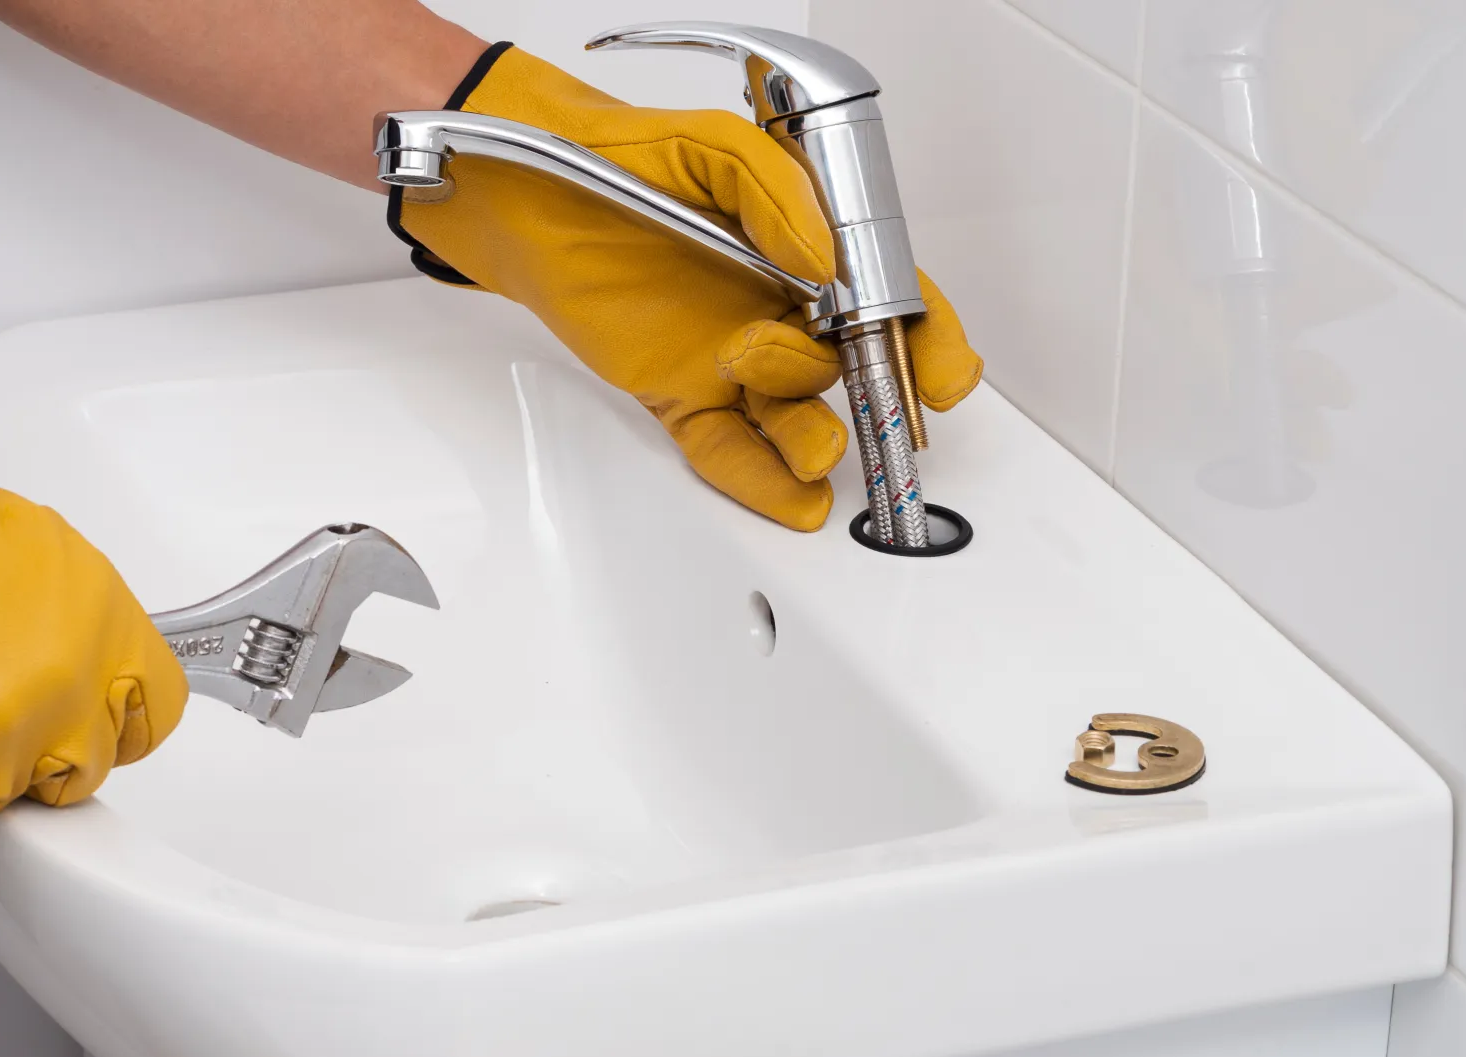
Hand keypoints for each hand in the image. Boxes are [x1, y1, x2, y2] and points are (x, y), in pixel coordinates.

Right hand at [0, 356, 186, 846]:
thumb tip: (93, 657)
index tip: (100, 722)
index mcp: (107, 639)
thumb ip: (84, 623)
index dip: (120, 721)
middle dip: (45, 749)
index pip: (155, 714)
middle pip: (84, 767)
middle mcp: (65, 700)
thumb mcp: (44, 553)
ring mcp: (0, 753)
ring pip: (5, 797)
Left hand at [392, 45, 982, 530]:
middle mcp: (780, 306)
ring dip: (815, 437)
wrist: (525, 192)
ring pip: (793, 414)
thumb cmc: (620, 157)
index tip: (941, 372)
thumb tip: (820, 260)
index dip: (926, 337)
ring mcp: (731, 357)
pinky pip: (727, 447)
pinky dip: (759, 480)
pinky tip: (793, 501)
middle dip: (881, 398)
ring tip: (817, 445)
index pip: (890, 294)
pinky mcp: (679, 394)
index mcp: (806, 245)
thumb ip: (774, 193)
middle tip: (886, 413)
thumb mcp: (712, 146)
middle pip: (855, 367)